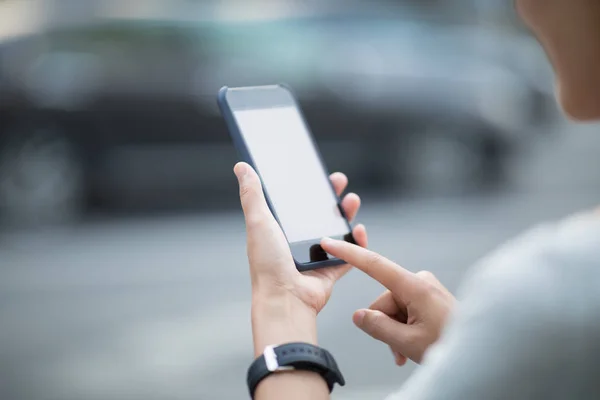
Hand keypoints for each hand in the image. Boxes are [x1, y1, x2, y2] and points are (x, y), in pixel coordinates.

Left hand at [233, 162, 367, 355]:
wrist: (285, 299)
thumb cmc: (267, 263)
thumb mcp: (258, 221)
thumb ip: (252, 194)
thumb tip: (241, 166)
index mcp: (279, 230)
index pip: (295, 203)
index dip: (306, 187)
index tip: (315, 172)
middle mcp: (296, 242)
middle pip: (319, 214)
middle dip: (331, 196)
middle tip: (339, 181)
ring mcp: (315, 256)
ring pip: (337, 230)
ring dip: (346, 214)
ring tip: (352, 200)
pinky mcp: (331, 270)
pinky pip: (350, 253)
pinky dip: (357, 242)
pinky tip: (359, 229)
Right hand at [320, 239, 454, 364]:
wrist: (481, 353)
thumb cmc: (450, 345)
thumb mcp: (407, 342)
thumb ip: (378, 326)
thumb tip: (359, 316)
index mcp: (415, 286)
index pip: (374, 264)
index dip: (349, 253)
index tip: (330, 242)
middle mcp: (421, 281)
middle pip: (383, 299)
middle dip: (384, 323)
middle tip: (398, 348)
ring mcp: (426, 288)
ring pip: (393, 307)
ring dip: (394, 330)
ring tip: (406, 352)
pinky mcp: (430, 296)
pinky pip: (405, 309)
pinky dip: (403, 327)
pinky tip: (409, 347)